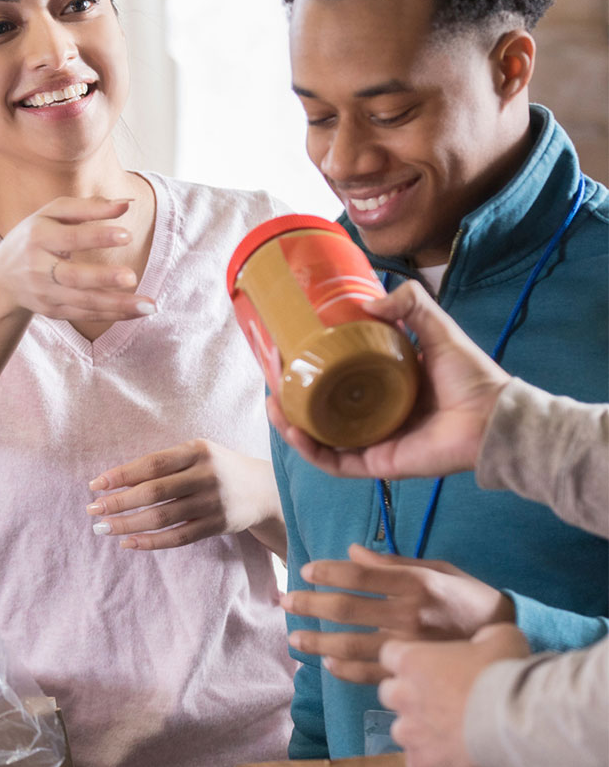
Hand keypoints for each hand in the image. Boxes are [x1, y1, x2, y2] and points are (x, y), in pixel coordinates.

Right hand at [0, 196, 155, 324]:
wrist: (0, 279)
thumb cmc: (34, 236)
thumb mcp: (52, 214)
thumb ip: (88, 207)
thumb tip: (127, 204)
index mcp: (39, 237)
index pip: (70, 238)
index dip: (98, 236)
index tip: (127, 234)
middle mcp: (38, 268)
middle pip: (72, 276)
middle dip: (102, 278)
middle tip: (131, 277)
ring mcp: (45, 293)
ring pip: (82, 302)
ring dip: (116, 304)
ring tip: (148, 305)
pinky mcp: (52, 311)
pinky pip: (84, 314)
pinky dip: (111, 314)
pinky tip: (137, 311)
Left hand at [87, 439, 285, 553]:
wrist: (266, 489)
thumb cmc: (217, 468)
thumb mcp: (196, 455)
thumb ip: (163, 465)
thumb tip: (113, 482)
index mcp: (197, 450)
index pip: (152, 463)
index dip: (121, 475)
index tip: (95, 485)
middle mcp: (207, 475)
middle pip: (154, 491)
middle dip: (119, 501)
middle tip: (92, 510)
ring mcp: (214, 502)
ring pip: (163, 517)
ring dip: (128, 524)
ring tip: (103, 528)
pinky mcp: (218, 525)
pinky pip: (179, 537)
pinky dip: (151, 541)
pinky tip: (129, 543)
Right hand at [267, 281, 508, 479]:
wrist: (494, 417)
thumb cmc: (472, 377)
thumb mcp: (439, 329)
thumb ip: (412, 305)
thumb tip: (369, 302)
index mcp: (384, 388)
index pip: (337, 382)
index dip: (310, 372)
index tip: (288, 357)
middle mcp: (375, 416)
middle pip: (321, 412)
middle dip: (291, 401)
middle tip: (273, 383)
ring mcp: (374, 442)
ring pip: (321, 439)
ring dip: (292, 427)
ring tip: (274, 406)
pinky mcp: (378, 464)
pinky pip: (336, 462)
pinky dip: (312, 451)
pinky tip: (295, 432)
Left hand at [281, 543, 514, 681]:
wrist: (512, 639)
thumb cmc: (471, 599)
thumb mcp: (439, 570)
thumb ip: (393, 563)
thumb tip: (351, 551)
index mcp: (417, 584)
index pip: (361, 576)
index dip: (328, 572)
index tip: (305, 570)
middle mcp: (409, 615)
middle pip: (347, 609)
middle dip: (309, 604)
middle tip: (285, 600)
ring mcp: (410, 648)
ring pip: (351, 645)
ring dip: (317, 641)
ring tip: (295, 637)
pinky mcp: (414, 673)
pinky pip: (370, 675)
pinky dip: (344, 670)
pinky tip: (328, 663)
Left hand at [357, 624, 531, 766]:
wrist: (517, 719)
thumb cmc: (506, 672)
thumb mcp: (500, 637)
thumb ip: (481, 638)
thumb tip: (483, 643)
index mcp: (411, 661)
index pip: (390, 655)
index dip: (410, 661)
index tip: (429, 667)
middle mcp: (401, 694)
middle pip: (390, 693)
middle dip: (409, 695)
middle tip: (442, 700)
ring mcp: (408, 731)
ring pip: (400, 730)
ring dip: (419, 730)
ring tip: (450, 733)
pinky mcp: (421, 760)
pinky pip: (416, 762)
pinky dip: (430, 761)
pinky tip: (452, 756)